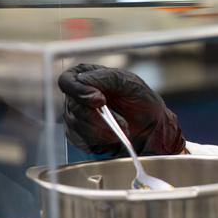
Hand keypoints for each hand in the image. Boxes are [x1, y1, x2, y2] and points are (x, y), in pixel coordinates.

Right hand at [58, 63, 185, 155]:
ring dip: (103, 130)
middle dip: (98, 117)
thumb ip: (105, 77)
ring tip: (123, 128)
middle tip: (121, 122)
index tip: (100, 100)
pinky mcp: (80, 136)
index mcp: (84, 76)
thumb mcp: (128, 81)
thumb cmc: (140, 98)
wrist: (150, 124)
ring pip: (77, 126)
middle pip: (73, 107)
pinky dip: (100, 141)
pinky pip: (81, 141)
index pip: (66, 81)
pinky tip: (114, 137)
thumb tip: (82, 80)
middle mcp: (76, 96)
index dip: (79, 91)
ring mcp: (76, 117)